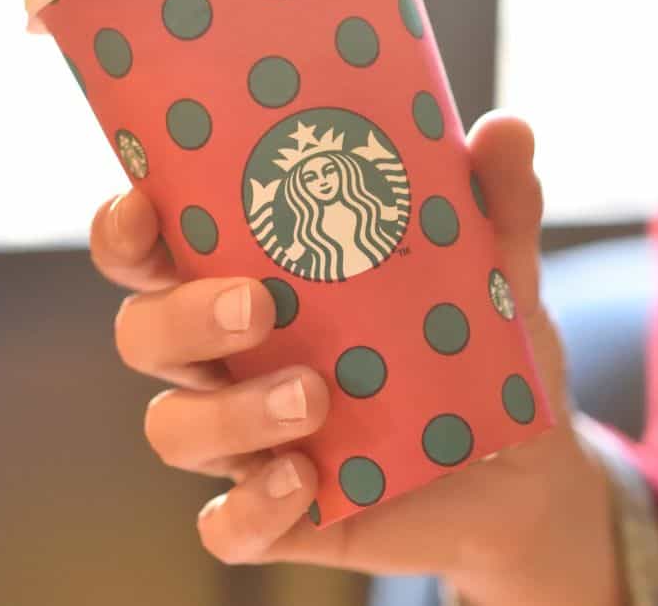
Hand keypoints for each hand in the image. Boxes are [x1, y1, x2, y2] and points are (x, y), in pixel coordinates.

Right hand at [90, 113, 621, 604]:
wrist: (532, 466)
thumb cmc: (479, 350)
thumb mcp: (497, 271)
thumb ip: (496, 202)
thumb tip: (506, 129)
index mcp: (257, 280)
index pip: (155, 251)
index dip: (125, 229)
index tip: (144, 204)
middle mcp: (233, 359)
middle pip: (144, 333)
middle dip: (181, 315)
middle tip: (259, 304)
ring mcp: (251, 440)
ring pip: (173, 429)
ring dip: (230, 412)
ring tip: (315, 397)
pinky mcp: (283, 513)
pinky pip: (227, 528)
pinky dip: (250, 510)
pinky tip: (305, 481)